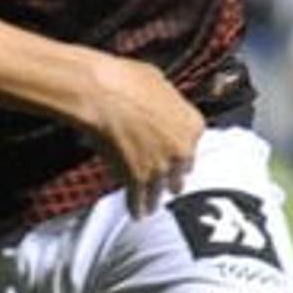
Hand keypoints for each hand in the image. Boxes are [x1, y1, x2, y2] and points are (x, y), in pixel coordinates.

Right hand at [74, 51, 208, 213]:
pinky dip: (136, 206)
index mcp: (192, 123)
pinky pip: (139, 197)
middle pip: (181, 171)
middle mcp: (182, 148)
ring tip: (151, 207)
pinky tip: (136, 213)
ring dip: (155, 197)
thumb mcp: (159, 82)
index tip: (178, 160)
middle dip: (173, 177)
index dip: (181, 153)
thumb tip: (161, 100)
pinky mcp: (138, 178)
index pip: (192, 146)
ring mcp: (162, 165)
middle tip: (167, 184)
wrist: (100, 92)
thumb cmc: (125, 79)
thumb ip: (167, 100)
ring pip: (161, 189)